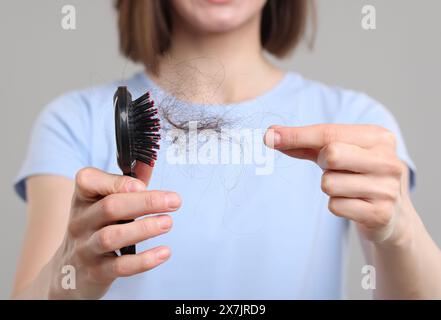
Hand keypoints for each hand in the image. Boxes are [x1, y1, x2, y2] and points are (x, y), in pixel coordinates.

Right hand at [48, 167, 180, 298]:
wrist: (69, 272)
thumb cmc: (94, 230)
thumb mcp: (102, 204)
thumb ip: (126, 184)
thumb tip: (149, 162)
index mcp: (83, 199)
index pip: (89, 181)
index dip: (117, 181)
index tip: (142, 185)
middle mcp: (80, 222)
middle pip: (110, 207)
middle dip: (145, 202)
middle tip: (173, 201)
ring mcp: (86, 248)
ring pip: (112, 236)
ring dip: (144, 229)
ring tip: (167, 223)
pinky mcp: (96, 272)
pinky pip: (120, 266)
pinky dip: (144, 260)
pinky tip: (163, 252)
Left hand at [265, 124, 411, 243]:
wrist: (391, 214)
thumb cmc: (355, 173)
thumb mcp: (335, 153)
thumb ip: (304, 143)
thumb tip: (270, 134)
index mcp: (378, 137)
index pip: (328, 133)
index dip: (296, 135)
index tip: (269, 136)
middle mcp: (388, 160)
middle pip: (330, 154)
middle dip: (323, 163)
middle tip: (335, 169)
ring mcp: (387, 189)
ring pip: (328, 184)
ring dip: (330, 187)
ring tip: (347, 188)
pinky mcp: (380, 214)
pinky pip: (335, 206)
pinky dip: (336, 206)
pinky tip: (353, 204)